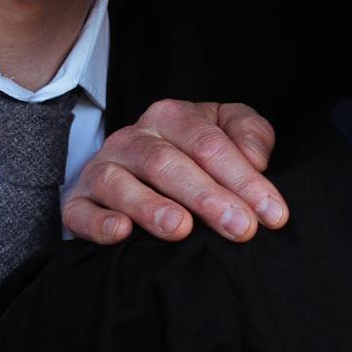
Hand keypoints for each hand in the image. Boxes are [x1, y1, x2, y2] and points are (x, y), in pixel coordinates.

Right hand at [62, 99, 285, 244]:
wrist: (142, 169)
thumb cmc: (197, 154)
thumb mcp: (228, 131)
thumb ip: (250, 133)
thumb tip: (257, 159)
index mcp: (172, 117)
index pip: (210, 144)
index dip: (244, 179)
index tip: (273, 214)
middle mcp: (133, 138)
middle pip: (168, 163)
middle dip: (208, 197)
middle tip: (241, 228)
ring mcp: (102, 168)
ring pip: (121, 183)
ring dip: (151, 207)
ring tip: (181, 229)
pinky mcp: (78, 201)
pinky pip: (80, 211)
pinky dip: (98, 223)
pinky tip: (122, 233)